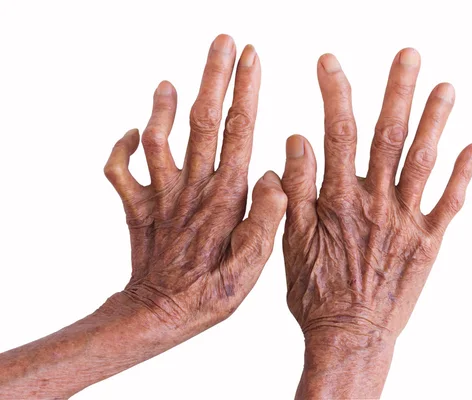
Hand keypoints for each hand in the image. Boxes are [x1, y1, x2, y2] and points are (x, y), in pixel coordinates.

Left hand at [104, 34, 285, 337]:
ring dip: (163, 105)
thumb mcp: (251, 268)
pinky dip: (122, 147)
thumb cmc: (208, 295)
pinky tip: (131, 131)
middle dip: (213, 76)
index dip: (246, 90)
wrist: (156, 315)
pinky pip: (120, 170)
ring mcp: (161, 195)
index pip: (239, 132)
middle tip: (223, 42)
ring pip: (159, 137)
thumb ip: (265, 220)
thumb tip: (273, 176)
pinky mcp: (137, 207)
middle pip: (202, 120)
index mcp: (224, 198)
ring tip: (169, 80)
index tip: (252, 57)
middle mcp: (192, 188)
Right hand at [282, 50, 471, 398]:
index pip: (337, 133)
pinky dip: (464, 174)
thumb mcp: (290, 241)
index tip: (329, 62)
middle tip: (408, 56)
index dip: (334, 93)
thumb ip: (295, 189)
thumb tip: (296, 140)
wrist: (350, 336)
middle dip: (398, 91)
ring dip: (435, 121)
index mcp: (338, 201)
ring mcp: (406, 222)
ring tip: (445, 87)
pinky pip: (451, 203)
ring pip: (423, 162)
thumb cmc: (315, 292)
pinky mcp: (429, 243)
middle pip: (388, 136)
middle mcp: (376, 204)